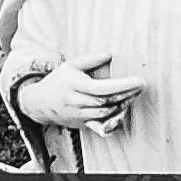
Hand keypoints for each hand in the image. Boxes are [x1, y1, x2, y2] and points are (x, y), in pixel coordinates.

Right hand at [16, 52, 145, 131]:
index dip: (122, 86)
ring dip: (122, 106)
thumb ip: (91, 60)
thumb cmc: (58, 81)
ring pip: (105, 114)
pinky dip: (113, 122)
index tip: (138, 81)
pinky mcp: (82, 124)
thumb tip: (109, 54)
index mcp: (75, 85)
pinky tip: (122, 114)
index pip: (102, 88)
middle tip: (140, 86)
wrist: (40, 103)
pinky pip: (100, 126)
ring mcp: (79, 115)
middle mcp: (77, 101)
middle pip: (106, 102)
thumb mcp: (71, 65)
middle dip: (126, 95)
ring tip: (133, 95)